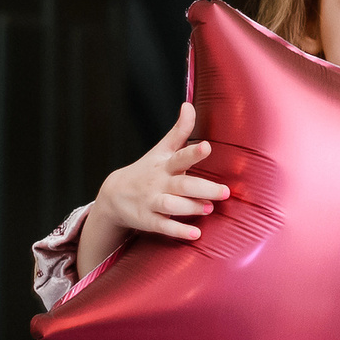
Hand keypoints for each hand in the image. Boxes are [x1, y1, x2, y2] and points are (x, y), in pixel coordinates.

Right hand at [76, 102, 230, 273]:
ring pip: (171, 205)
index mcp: (165, 164)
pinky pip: (163, 226)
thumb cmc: (147, 170)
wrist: (114, 194)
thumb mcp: (161, 150)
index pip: (180, 156)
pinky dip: (178, 230)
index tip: (207, 146)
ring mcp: (152, 202)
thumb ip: (179, 131)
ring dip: (190, 207)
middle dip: (203, 188)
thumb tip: (189, 104)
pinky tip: (196, 234)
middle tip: (225, 191)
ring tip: (209, 208)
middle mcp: (159, 182)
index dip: (193, 152)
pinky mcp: (148, 220)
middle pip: (182, 184)